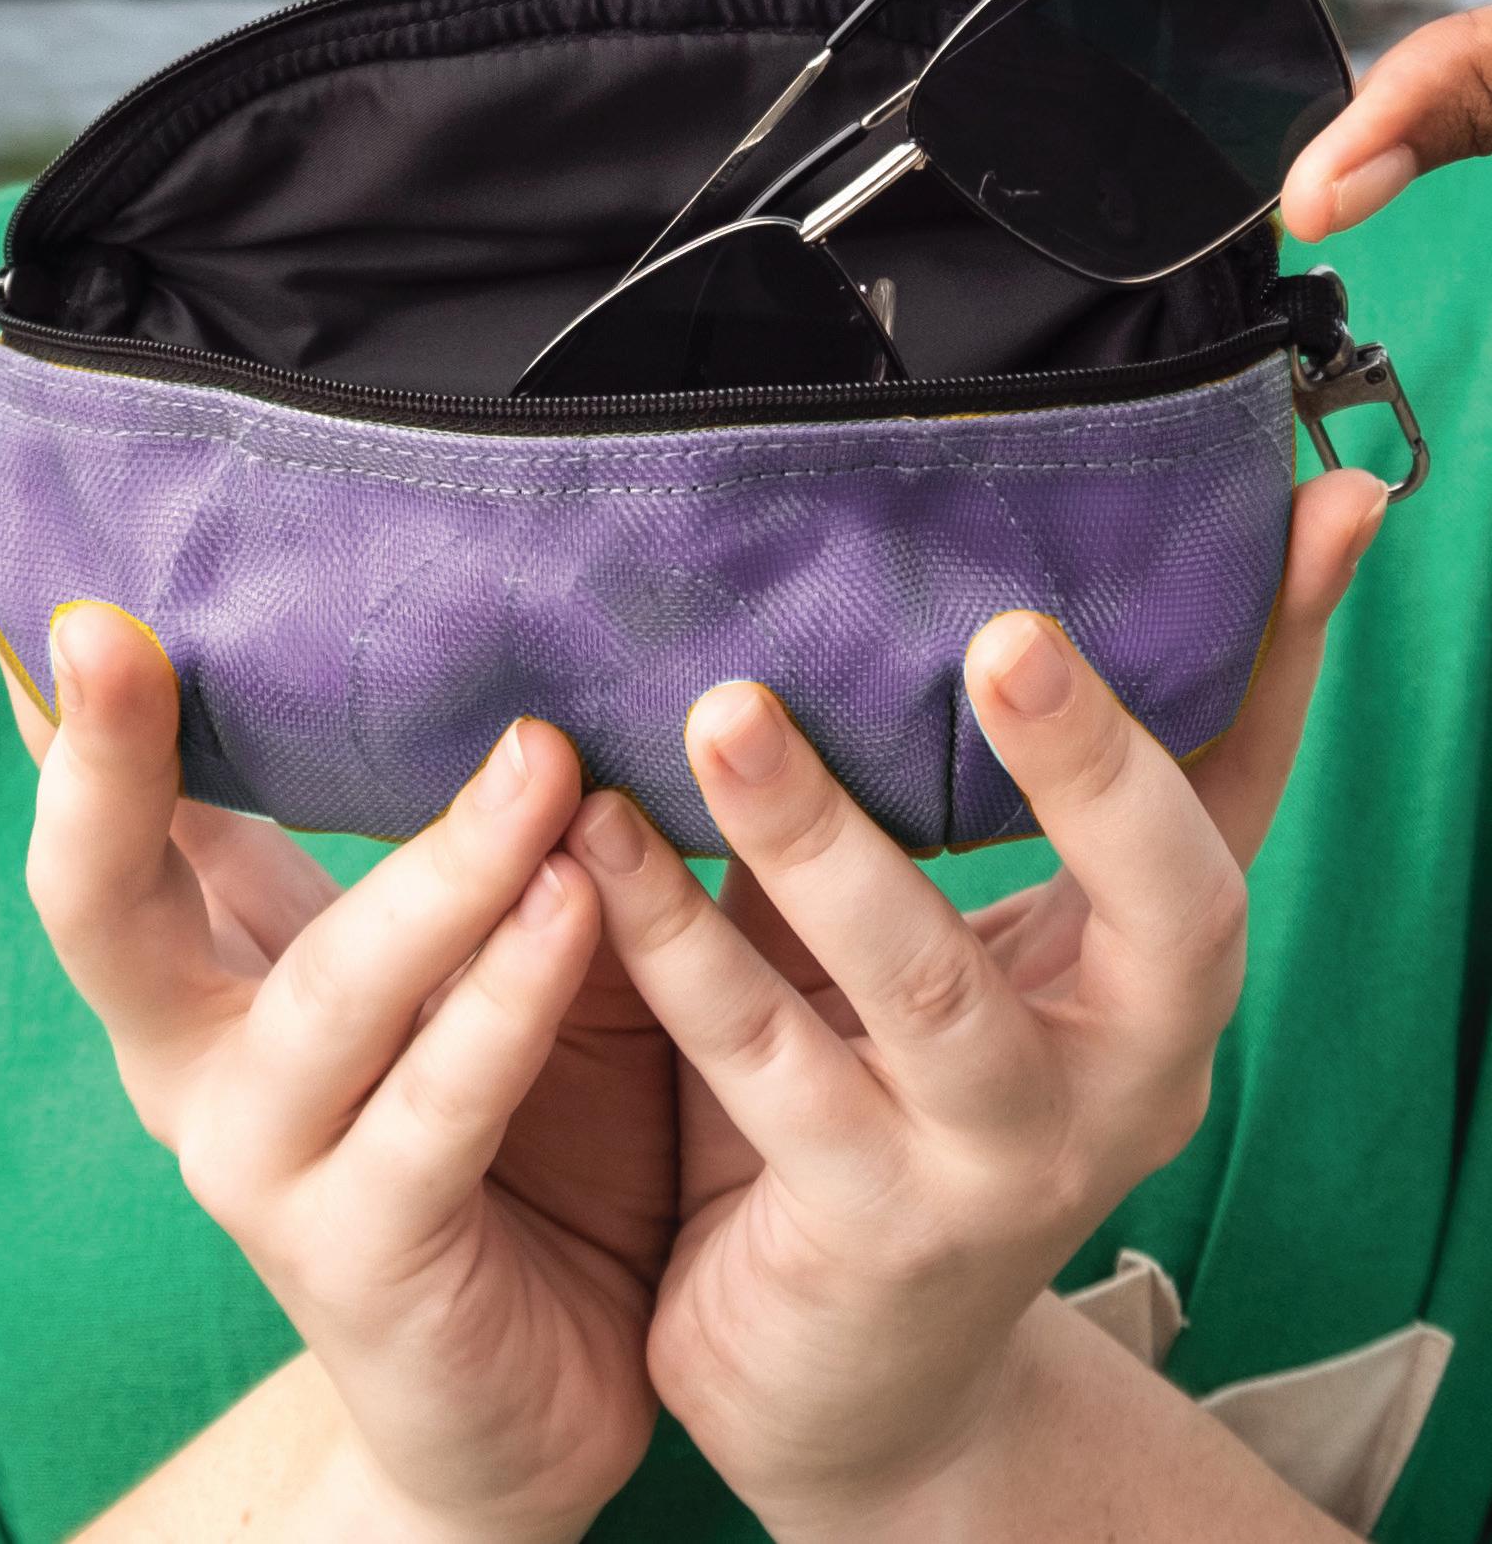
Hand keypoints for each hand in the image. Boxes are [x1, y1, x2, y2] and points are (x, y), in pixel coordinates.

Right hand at [0, 433, 676, 1543]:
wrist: (536, 1387)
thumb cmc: (519, 1119)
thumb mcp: (470, 935)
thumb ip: (449, 810)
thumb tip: (517, 617)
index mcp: (206, 950)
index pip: (105, 771)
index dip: (33, 635)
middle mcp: (194, 1045)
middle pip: (99, 882)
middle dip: (98, 747)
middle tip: (109, 624)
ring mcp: (261, 1158)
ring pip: (321, 990)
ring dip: (434, 867)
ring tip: (540, 760)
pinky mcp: (363, 1254)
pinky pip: (436, 1108)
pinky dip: (505, 1004)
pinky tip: (576, 909)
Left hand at [562, 464, 1388, 1542]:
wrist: (861, 1374)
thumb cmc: (928, 1094)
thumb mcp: (998, 944)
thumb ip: (1027, 788)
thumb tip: (1102, 571)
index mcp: (1167, 977)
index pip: (1243, 804)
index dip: (1269, 669)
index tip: (1295, 519)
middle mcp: (1128, 1074)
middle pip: (1160, 902)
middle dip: (1084, 760)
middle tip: (995, 632)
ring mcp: (1007, 1164)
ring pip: (926, 984)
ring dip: (821, 836)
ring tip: (723, 711)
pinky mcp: (869, 1228)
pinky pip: (762, 1060)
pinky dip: (677, 941)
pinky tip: (597, 840)